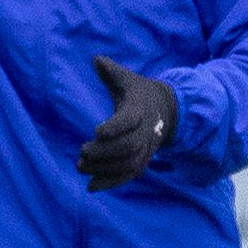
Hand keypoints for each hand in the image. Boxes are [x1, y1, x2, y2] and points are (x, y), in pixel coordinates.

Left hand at [80, 54, 177, 190]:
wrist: (166, 110)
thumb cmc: (139, 93)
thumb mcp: (128, 80)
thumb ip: (111, 72)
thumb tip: (97, 59)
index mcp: (140, 110)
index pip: (129, 120)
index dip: (115, 127)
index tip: (96, 131)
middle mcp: (145, 132)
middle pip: (128, 146)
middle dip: (105, 152)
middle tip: (82, 152)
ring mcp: (146, 148)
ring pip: (128, 164)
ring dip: (104, 169)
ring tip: (80, 167)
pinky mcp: (142, 160)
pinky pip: (129, 175)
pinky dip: (111, 183)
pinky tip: (91, 187)